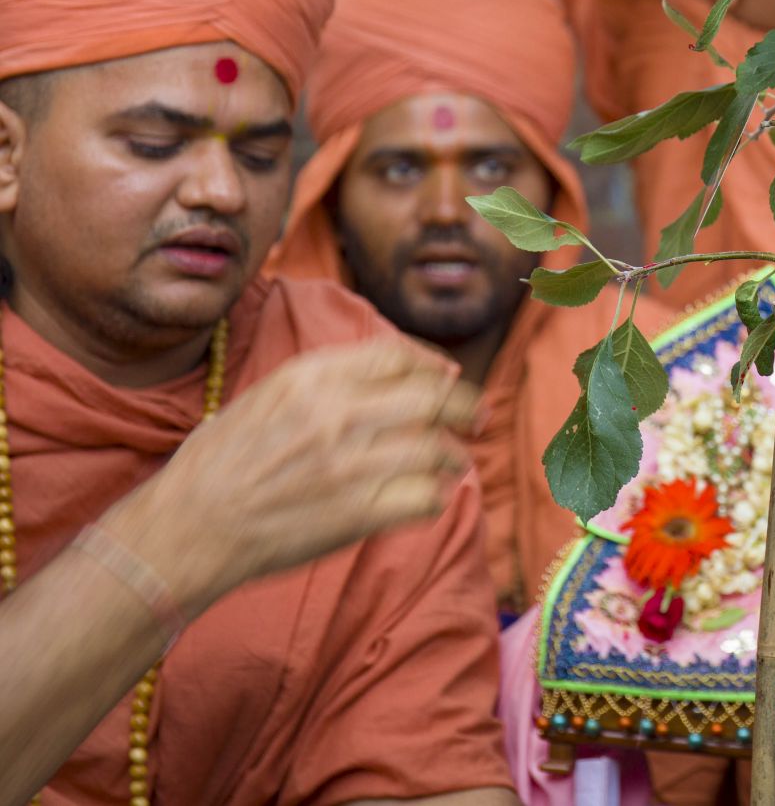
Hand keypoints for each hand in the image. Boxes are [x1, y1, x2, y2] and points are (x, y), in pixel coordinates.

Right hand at [108, 340, 477, 614]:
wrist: (187, 527)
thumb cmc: (223, 462)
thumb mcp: (268, 395)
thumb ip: (331, 379)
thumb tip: (404, 369)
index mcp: (310, 377)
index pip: (398, 356)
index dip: (432, 366)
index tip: (446, 378)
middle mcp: (335, 414)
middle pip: (433, 397)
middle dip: (466, 406)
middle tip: (476, 417)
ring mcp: (349, 465)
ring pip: (438, 449)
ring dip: (454, 458)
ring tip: (452, 465)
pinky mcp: (356, 514)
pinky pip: (425, 499)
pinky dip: (436, 498)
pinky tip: (429, 498)